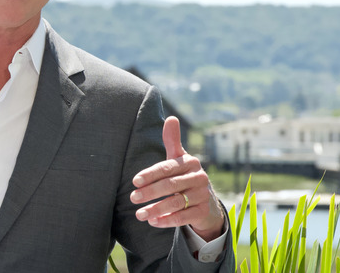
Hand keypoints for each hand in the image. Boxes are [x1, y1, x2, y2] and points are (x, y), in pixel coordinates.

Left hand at [129, 116, 224, 241]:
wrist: (206, 201)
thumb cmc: (185, 176)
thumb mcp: (179, 158)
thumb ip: (172, 141)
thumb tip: (171, 118)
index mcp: (190, 162)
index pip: (167, 168)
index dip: (150, 174)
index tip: (135, 181)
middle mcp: (199, 178)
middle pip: (170, 186)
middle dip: (150, 192)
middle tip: (132, 198)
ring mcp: (203, 195)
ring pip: (176, 203)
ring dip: (156, 209)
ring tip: (139, 214)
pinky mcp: (203, 212)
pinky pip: (184, 218)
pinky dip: (167, 221)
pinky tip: (153, 222)